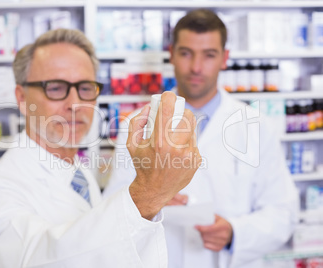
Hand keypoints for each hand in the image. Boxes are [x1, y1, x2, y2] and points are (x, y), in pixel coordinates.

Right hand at [128, 92, 200, 219]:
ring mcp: (189, 154)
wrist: (154, 190)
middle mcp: (176, 147)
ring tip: (173, 137)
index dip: (168, 97)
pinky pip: (193, 142)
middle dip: (181, 111)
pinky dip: (186, 142)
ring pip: (192, 128)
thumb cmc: (142, 165)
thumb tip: (148, 108)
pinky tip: (177, 153)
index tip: (167, 96)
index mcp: (159, 141)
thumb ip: (136, 122)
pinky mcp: (196, 160)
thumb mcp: (131, 143)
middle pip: (188, 115)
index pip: (168, 108)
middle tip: (174, 114)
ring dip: (183, 128)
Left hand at [195, 214, 232, 251]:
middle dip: (201, 232)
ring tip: (204, 233)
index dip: (201, 228)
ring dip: (202, 237)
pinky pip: (207, 246)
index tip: (196, 226)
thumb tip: (201, 217)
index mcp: (223, 227)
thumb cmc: (223, 224)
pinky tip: (207, 238)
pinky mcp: (219, 248)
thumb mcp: (219, 218)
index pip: (210, 228)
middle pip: (206, 235)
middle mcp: (224, 236)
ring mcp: (222, 243)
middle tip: (200, 229)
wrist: (232, 233)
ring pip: (205, 241)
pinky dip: (205, 242)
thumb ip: (211, 217)